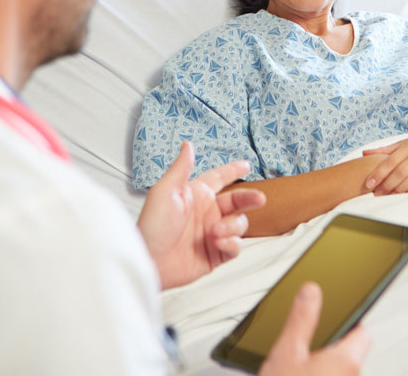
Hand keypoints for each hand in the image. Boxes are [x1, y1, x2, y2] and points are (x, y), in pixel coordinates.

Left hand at [137, 141, 265, 288]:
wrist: (148, 262)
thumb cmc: (151, 227)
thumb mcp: (164, 192)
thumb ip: (181, 168)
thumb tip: (188, 144)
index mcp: (197, 195)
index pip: (220, 178)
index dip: (233, 170)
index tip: (246, 165)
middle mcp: (207, 213)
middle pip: (237, 200)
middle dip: (250, 198)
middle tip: (259, 198)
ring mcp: (213, 234)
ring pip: (239, 224)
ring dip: (232, 226)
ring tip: (216, 232)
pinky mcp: (215, 254)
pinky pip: (235, 247)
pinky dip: (231, 244)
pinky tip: (219, 243)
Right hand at [260, 282, 370, 375]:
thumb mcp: (288, 353)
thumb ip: (302, 320)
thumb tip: (311, 290)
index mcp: (347, 360)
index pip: (363, 333)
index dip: (352, 319)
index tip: (340, 310)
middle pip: (352, 351)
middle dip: (334, 341)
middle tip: (314, 334)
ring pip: (340, 368)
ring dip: (325, 360)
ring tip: (301, 358)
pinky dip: (318, 373)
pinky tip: (297, 374)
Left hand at [363, 130, 407, 194]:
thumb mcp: (405, 143)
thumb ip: (386, 150)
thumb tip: (365, 153)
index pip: (391, 160)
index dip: (379, 173)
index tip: (369, 184)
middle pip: (401, 169)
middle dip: (388, 183)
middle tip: (377, 194)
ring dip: (402, 187)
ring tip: (391, 196)